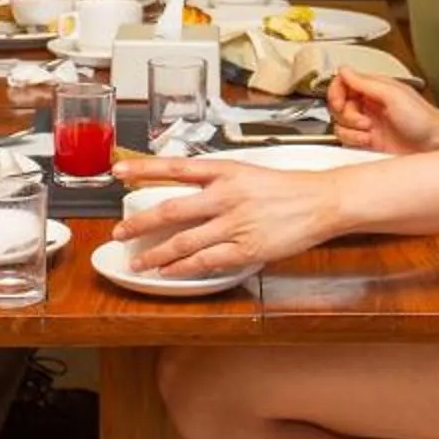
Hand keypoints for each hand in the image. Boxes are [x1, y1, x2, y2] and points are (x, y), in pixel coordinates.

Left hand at [109, 155, 339, 277]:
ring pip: (183, 241)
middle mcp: (226, 195)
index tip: (117, 172)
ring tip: (137, 260)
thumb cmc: (286, 188)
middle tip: (119, 231)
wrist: (321, 200)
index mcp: (225, 170)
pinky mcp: (246, 248)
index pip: (175, 167)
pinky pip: (205, 261)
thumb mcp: (247, 172)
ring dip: (155, 253)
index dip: (143, 169)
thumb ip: (216, 181)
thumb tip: (183, 191)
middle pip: (171, 209)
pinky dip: (182, 267)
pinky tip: (168, 271)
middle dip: (139, 222)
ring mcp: (235, 223)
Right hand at [328, 68, 438, 154]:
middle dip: (346, 113)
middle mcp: (368, 105)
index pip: (343, 83)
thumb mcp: (392, 94)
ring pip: (340, 123)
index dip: (336, 91)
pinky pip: (348, 139)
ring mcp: (368, 123)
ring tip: (369, 130)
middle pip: (337, 105)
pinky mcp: (368, 141)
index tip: (339, 100)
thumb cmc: (423, 119)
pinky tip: (368, 140)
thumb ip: (365, 82)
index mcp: (374, 88)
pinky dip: (354, 140)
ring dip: (351, 129)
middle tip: (362, 119)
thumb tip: (344, 70)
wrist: (435, 143)